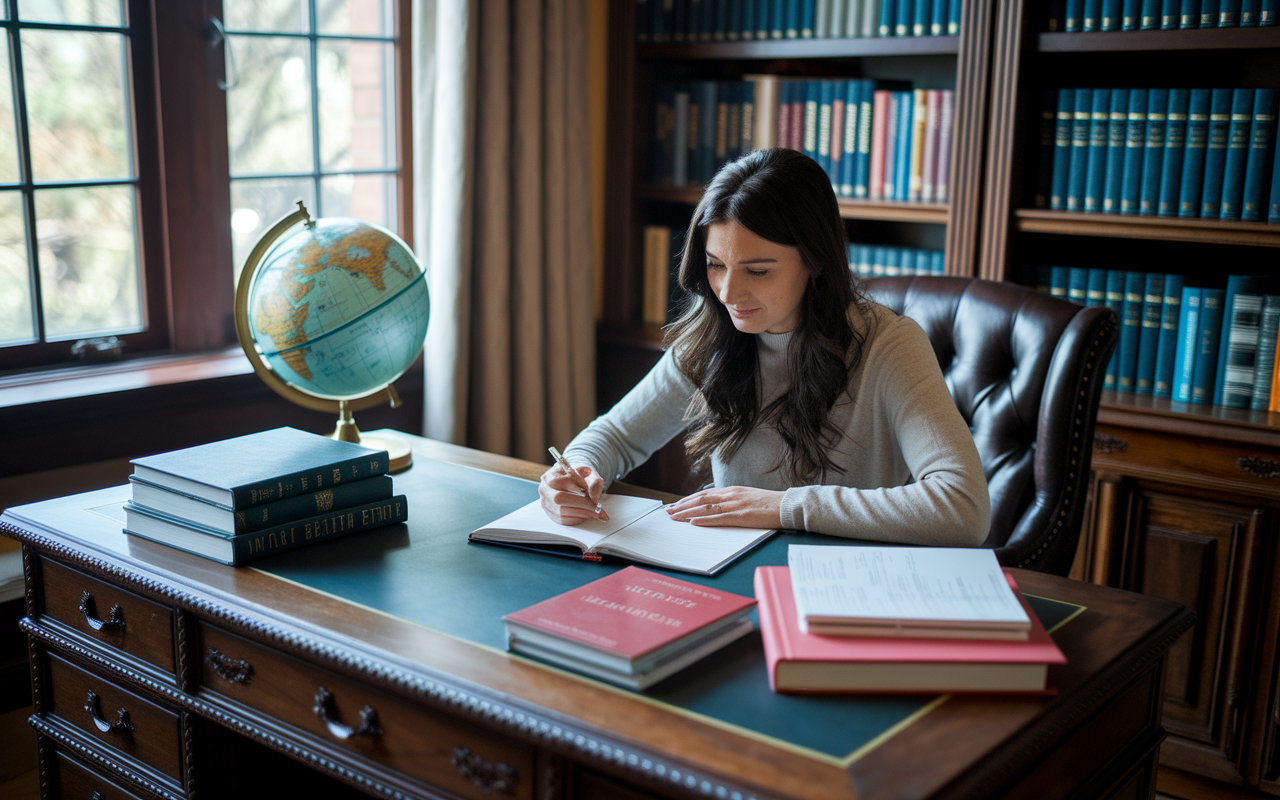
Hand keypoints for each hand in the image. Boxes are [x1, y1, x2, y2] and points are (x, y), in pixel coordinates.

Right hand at [539, 463, 607, 524]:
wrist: (576, 481)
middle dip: (581, 504)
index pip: (558, 481)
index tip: (591, 492)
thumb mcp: (590, 473)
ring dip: (582, 513)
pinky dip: (578, 519)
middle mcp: (545, 489)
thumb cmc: (582, 476)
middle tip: (598, 508)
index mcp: (551, 474)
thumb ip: (594, 481)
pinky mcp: (551, 514)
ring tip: (598, 513)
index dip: (575, 488)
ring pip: (561, 511)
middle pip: (558, 498)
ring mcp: (546, 503)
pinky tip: (588, 515)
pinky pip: (563, 520)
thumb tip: (594, 497)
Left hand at [665, 486, 783, 528]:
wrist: (787, 505)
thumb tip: (718, 508)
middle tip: (667, 512)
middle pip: (700, 499)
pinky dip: (704, 520)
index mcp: (732, 491)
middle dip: (682, 506)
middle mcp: (731, 495)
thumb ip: (733, 501)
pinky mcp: (742, 516)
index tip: (675, 505)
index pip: (704, 494)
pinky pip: (719, 518)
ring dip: (687, 513)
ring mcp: (736, 505)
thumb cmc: (769, 504)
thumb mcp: (748, 498)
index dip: (688, 500)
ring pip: (706, 508)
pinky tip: (693, 523)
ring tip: (674, 518)